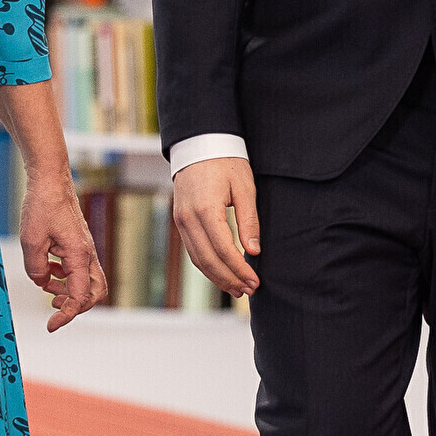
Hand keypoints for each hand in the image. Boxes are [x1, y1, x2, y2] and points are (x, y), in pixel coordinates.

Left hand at [19, 164, 108, 329]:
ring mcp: (84, 250)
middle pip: (94, 294)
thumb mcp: (31, 241)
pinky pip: (78, 270)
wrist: (50, 180)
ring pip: (88, 283)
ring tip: (48, 288)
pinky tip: (48, 271)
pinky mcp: (78, 245)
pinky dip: (65, 278)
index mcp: (79, 256)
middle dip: (76, 306)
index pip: (79, 297)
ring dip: (69, 292)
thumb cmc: (43, 205)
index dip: (66, 316)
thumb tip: (42, 282)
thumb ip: (36, 270)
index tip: (51, 326)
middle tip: (53, 308)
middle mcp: (87, 255)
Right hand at [171, 155, 260, 296]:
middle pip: (208, 260)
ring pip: (197, 259)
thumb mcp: (244, 188)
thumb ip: (249, 221)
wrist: (199, 144)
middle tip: (249, 291)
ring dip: (217, 277)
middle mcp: (188, 219)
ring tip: (237, 289)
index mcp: (206, 210)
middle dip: (229, 279)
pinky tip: (222, 273)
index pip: (224, 250)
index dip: (240, 269)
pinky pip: (192, 250)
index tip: (255, 281)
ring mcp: (181, 221)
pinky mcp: (180, 221)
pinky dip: (207, 265)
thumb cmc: (226, 162)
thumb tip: (253, 251)